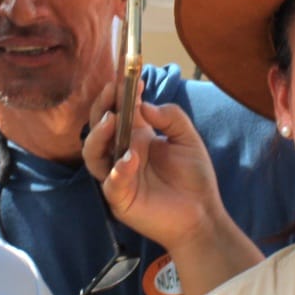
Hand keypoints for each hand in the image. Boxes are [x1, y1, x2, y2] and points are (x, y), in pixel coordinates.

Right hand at [83, 82, 226, 249]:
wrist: (202, 215)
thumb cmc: (194, 178)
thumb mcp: (188, 139)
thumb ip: (171, 117)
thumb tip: (145, 105)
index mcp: (137, 137)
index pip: (120, 110)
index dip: (120, 94)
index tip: (129, 79)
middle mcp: (122, 152)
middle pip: (99, 126)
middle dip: (102, 107)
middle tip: (112, 93)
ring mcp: (117, 175)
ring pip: (92, 153)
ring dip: (98, 135)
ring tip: (111, 120)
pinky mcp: (120, 197)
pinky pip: (109, 182)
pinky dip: (117, 169)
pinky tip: (130, 158)